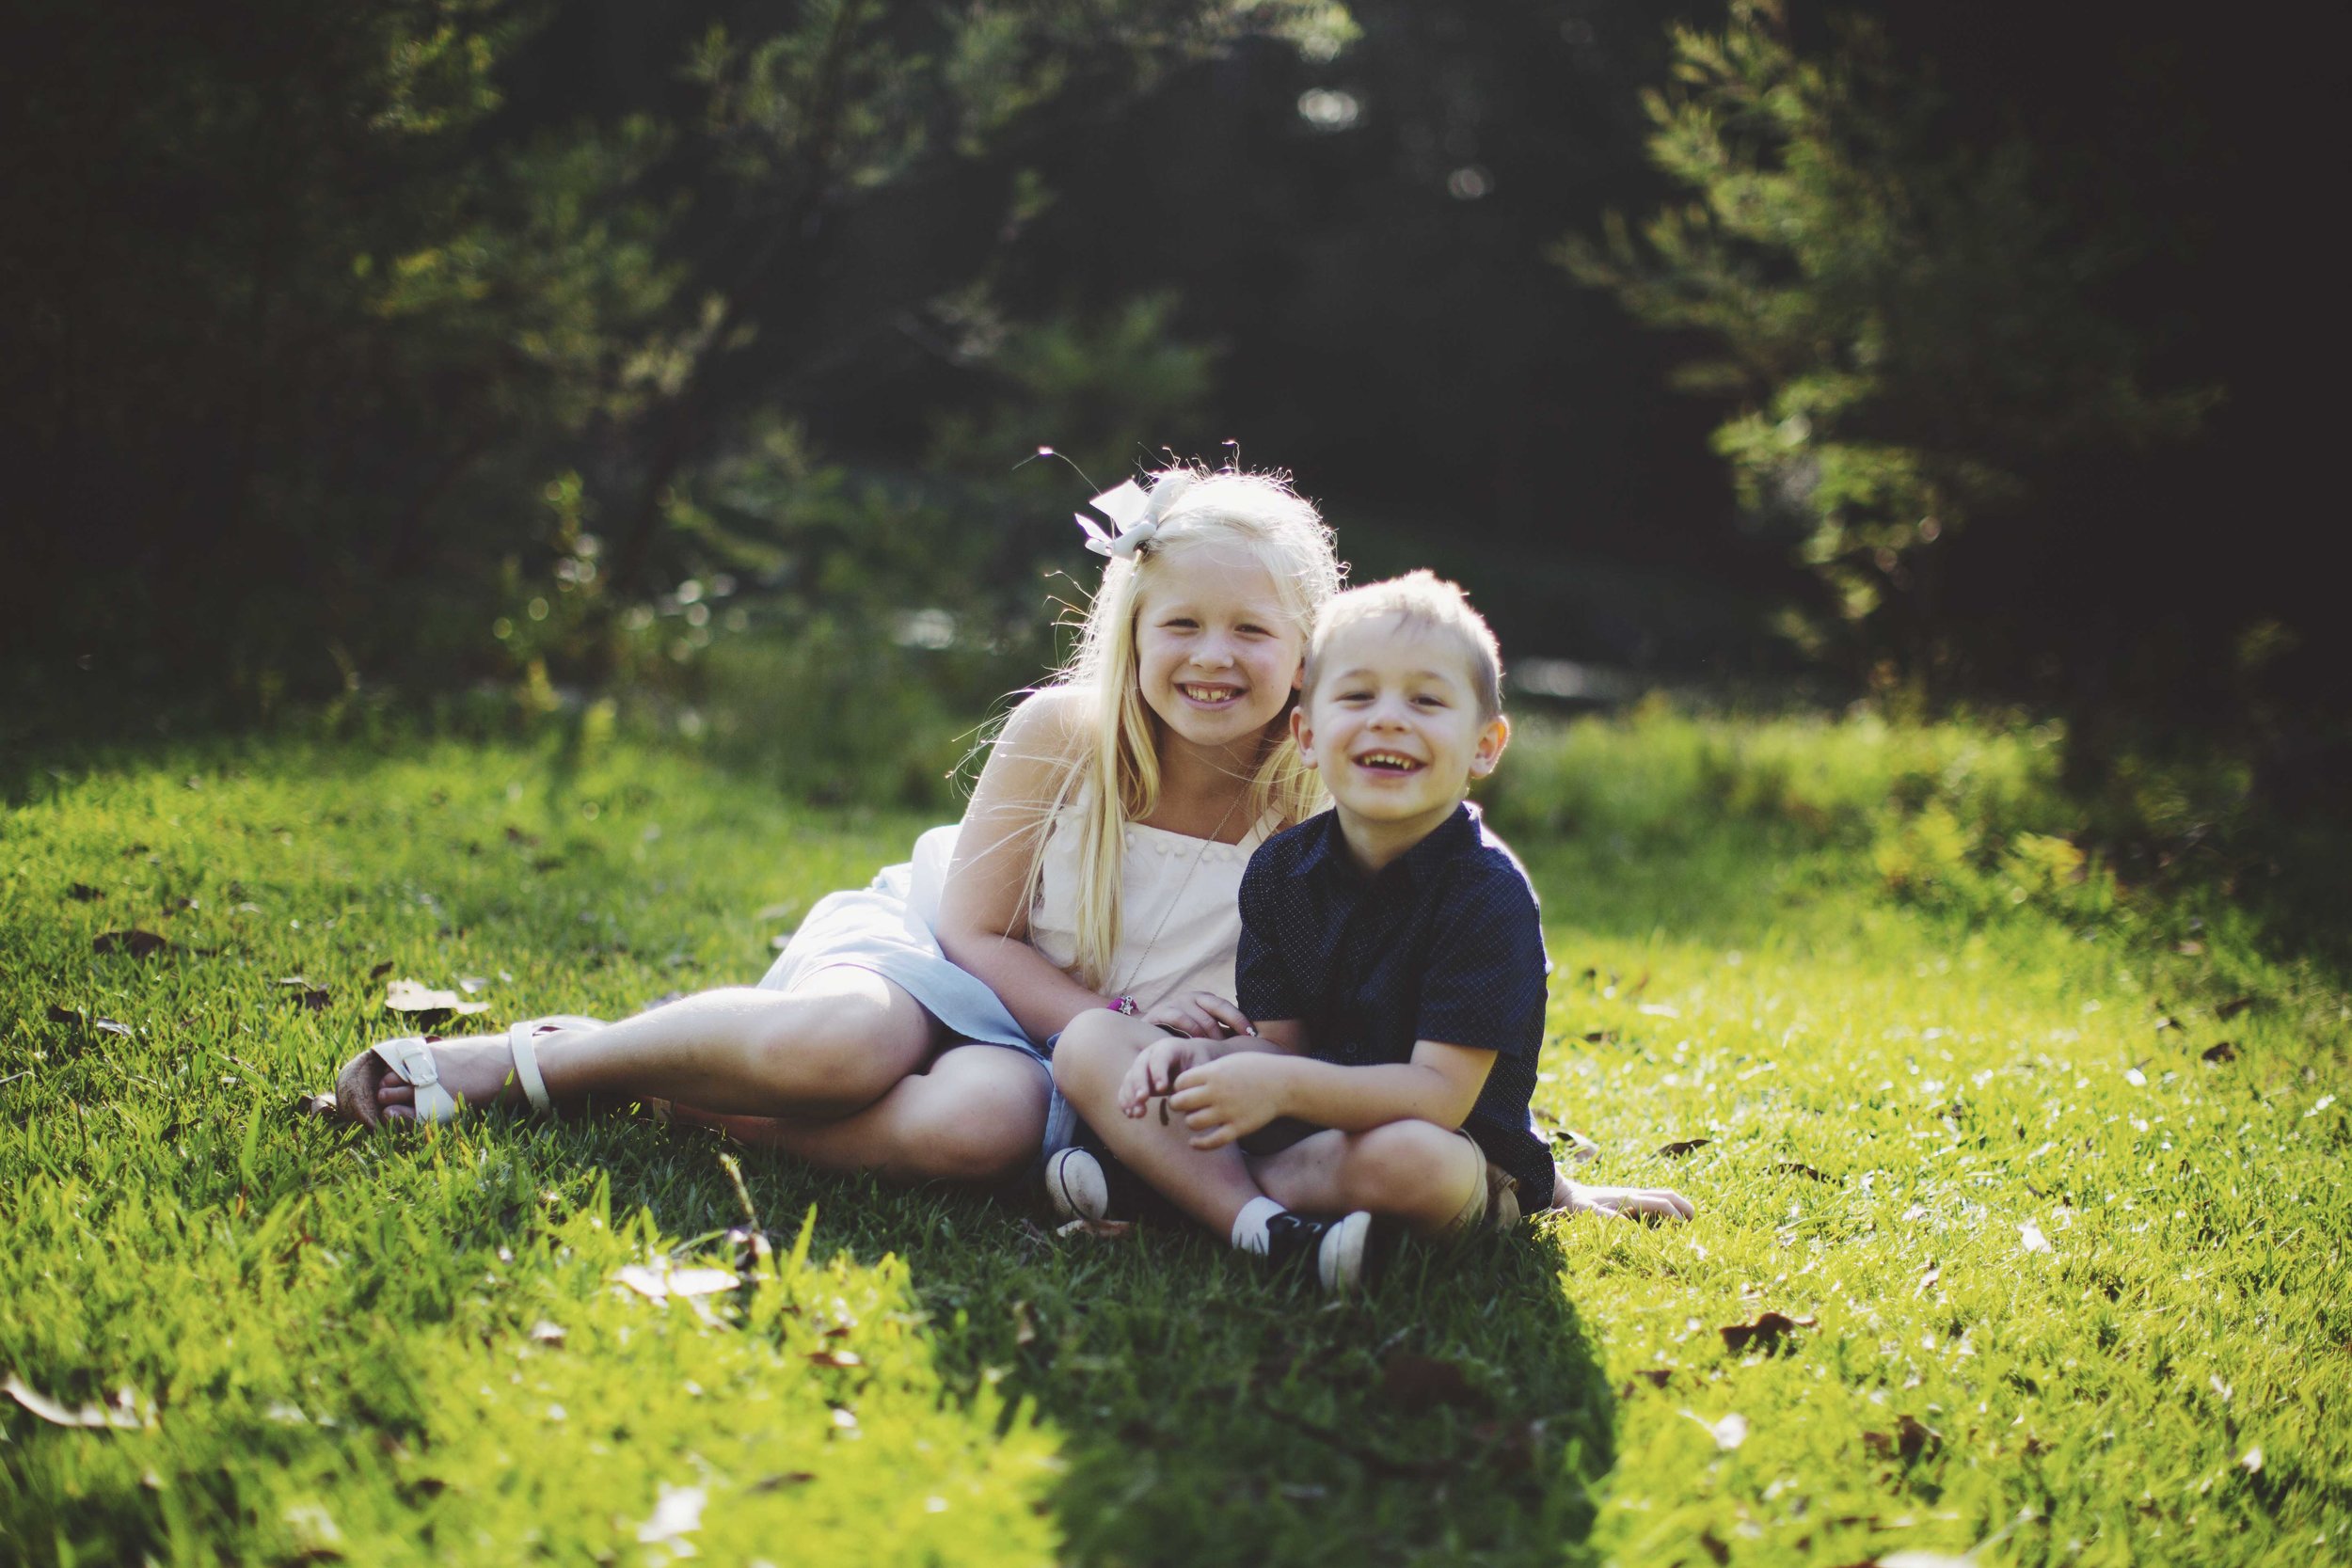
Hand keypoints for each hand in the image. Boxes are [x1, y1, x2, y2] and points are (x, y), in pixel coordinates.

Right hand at [1118, 1034, 1211, 1118]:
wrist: (1189, 1058)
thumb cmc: (1197, 1062)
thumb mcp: (1200, 1066)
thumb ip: (1196, 1080)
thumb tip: (1190, 1102)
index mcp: (1168, 1047)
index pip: (1160, 1057)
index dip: (1159, 1072)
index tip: (1162, 1089)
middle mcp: (1149, 1054)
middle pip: (1140, 1067)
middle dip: (1140, 1084)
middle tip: (1142, 1099)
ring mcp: (1140, 1066)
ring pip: (1130, 1079)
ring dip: (1131, 1097)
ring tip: (1137, 1114)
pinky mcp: (1135, 1079)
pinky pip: (1126, 1089)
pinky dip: (1125, 1101)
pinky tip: (1130, 1114)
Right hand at [1142, 990, 1255, 1040]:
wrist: (1147, 1037)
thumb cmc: (1181, 1037)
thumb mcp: (1203, 1032)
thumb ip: (1221, 1033)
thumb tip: (1252, 1041)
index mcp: (1204, 1000)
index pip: (1226, 1006)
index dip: (1239, 1019)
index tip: (1253, 1035)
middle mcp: (1191, 998)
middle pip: (1214, 1008)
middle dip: (1226, 1029)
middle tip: (1233, 1046)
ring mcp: (1175, 1003)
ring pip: (1198, 1016)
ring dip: (1208, 1034)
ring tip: (1215, 1050)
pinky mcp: (1160, 1012)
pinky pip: (1178, 1018)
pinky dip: (1189, 1032)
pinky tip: (1195, 1045)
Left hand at [1168, 1053, 1290, 1149]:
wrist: (1283, 1083)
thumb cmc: (1254, 1070)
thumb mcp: (1228, 1062)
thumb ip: (1206, 1071)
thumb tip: (1182, 1082)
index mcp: (1213, 1073)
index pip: (1180, 1082)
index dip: (1178, 1087)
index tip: (1185, 1090)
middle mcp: (1218, 1092)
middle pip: (1180, 1102)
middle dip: (1177, 1105)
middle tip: (1182, 1106)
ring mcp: (1228, 1111)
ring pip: (1192, 1122)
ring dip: (1191, 1122)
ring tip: (1196, 1119)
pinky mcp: (1239, 1128)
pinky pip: (1211, 1142)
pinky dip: (1199, 1144)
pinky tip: (1194, 1142)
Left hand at [1554, 1176, 1694, 1222]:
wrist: (1566, 1193)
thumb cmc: (1577, 1206)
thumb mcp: (1589, 1214)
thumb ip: (1607, 1219)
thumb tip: (1628, 1227)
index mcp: (1630, 1198)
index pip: (1662, 1204)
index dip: (1676, 1216)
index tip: (1685, 1231)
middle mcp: (1635, 1194)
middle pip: (1668, 1195)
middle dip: (1684, 1207)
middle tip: (1696, 1222)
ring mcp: (1633, 1194)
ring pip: (1663, 1195)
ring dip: (1678, 1205)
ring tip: (1689, 1221)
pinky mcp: (1630, 1198)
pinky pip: (1655, 1200)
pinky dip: (1668, 1207)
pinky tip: (1669, 1220)